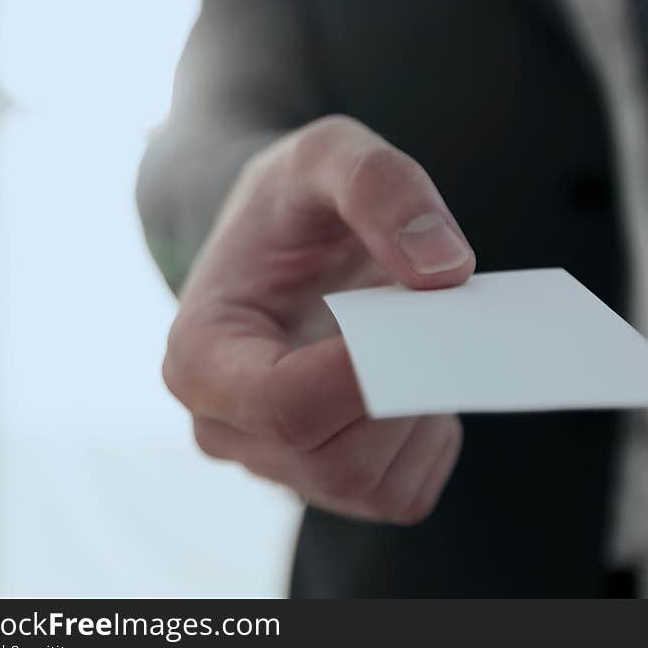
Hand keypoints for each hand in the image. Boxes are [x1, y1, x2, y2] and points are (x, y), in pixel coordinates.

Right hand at [163, 115, 475, 523]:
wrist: (279, 243)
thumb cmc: (289, 204)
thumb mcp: (325, 154)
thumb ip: (379, 186)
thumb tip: (446, 269)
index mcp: (201, 356)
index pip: (286, 406)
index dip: (370, 374)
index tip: (422, 316)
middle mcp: (228, 426)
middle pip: (338, 459)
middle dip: (407, 392)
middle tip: (432, 319)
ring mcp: (275, 461)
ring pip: (371, 484)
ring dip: (420, 414)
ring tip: (416, 342)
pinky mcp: (324, 477)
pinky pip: (398, 493)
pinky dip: (426, 440)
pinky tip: (415, 380)